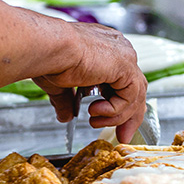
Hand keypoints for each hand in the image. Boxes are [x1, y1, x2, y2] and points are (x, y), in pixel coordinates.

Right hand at [32, 23, 146, 143]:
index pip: (122, 79)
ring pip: (134, 95)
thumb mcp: (59, 84)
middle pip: (135, 88)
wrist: (50, 48)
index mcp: (104, 48)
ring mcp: (124, 56)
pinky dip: (115, 109)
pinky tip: (96, 111)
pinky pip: (130, 96)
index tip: (106, 120)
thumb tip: (65, 116)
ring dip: (117, 116)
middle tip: (121, 135)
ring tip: (95, 122)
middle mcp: (118, 48)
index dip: (119, 103)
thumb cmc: (49, 57)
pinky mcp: (126, 66)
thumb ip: (67, 100)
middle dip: (127, 116)